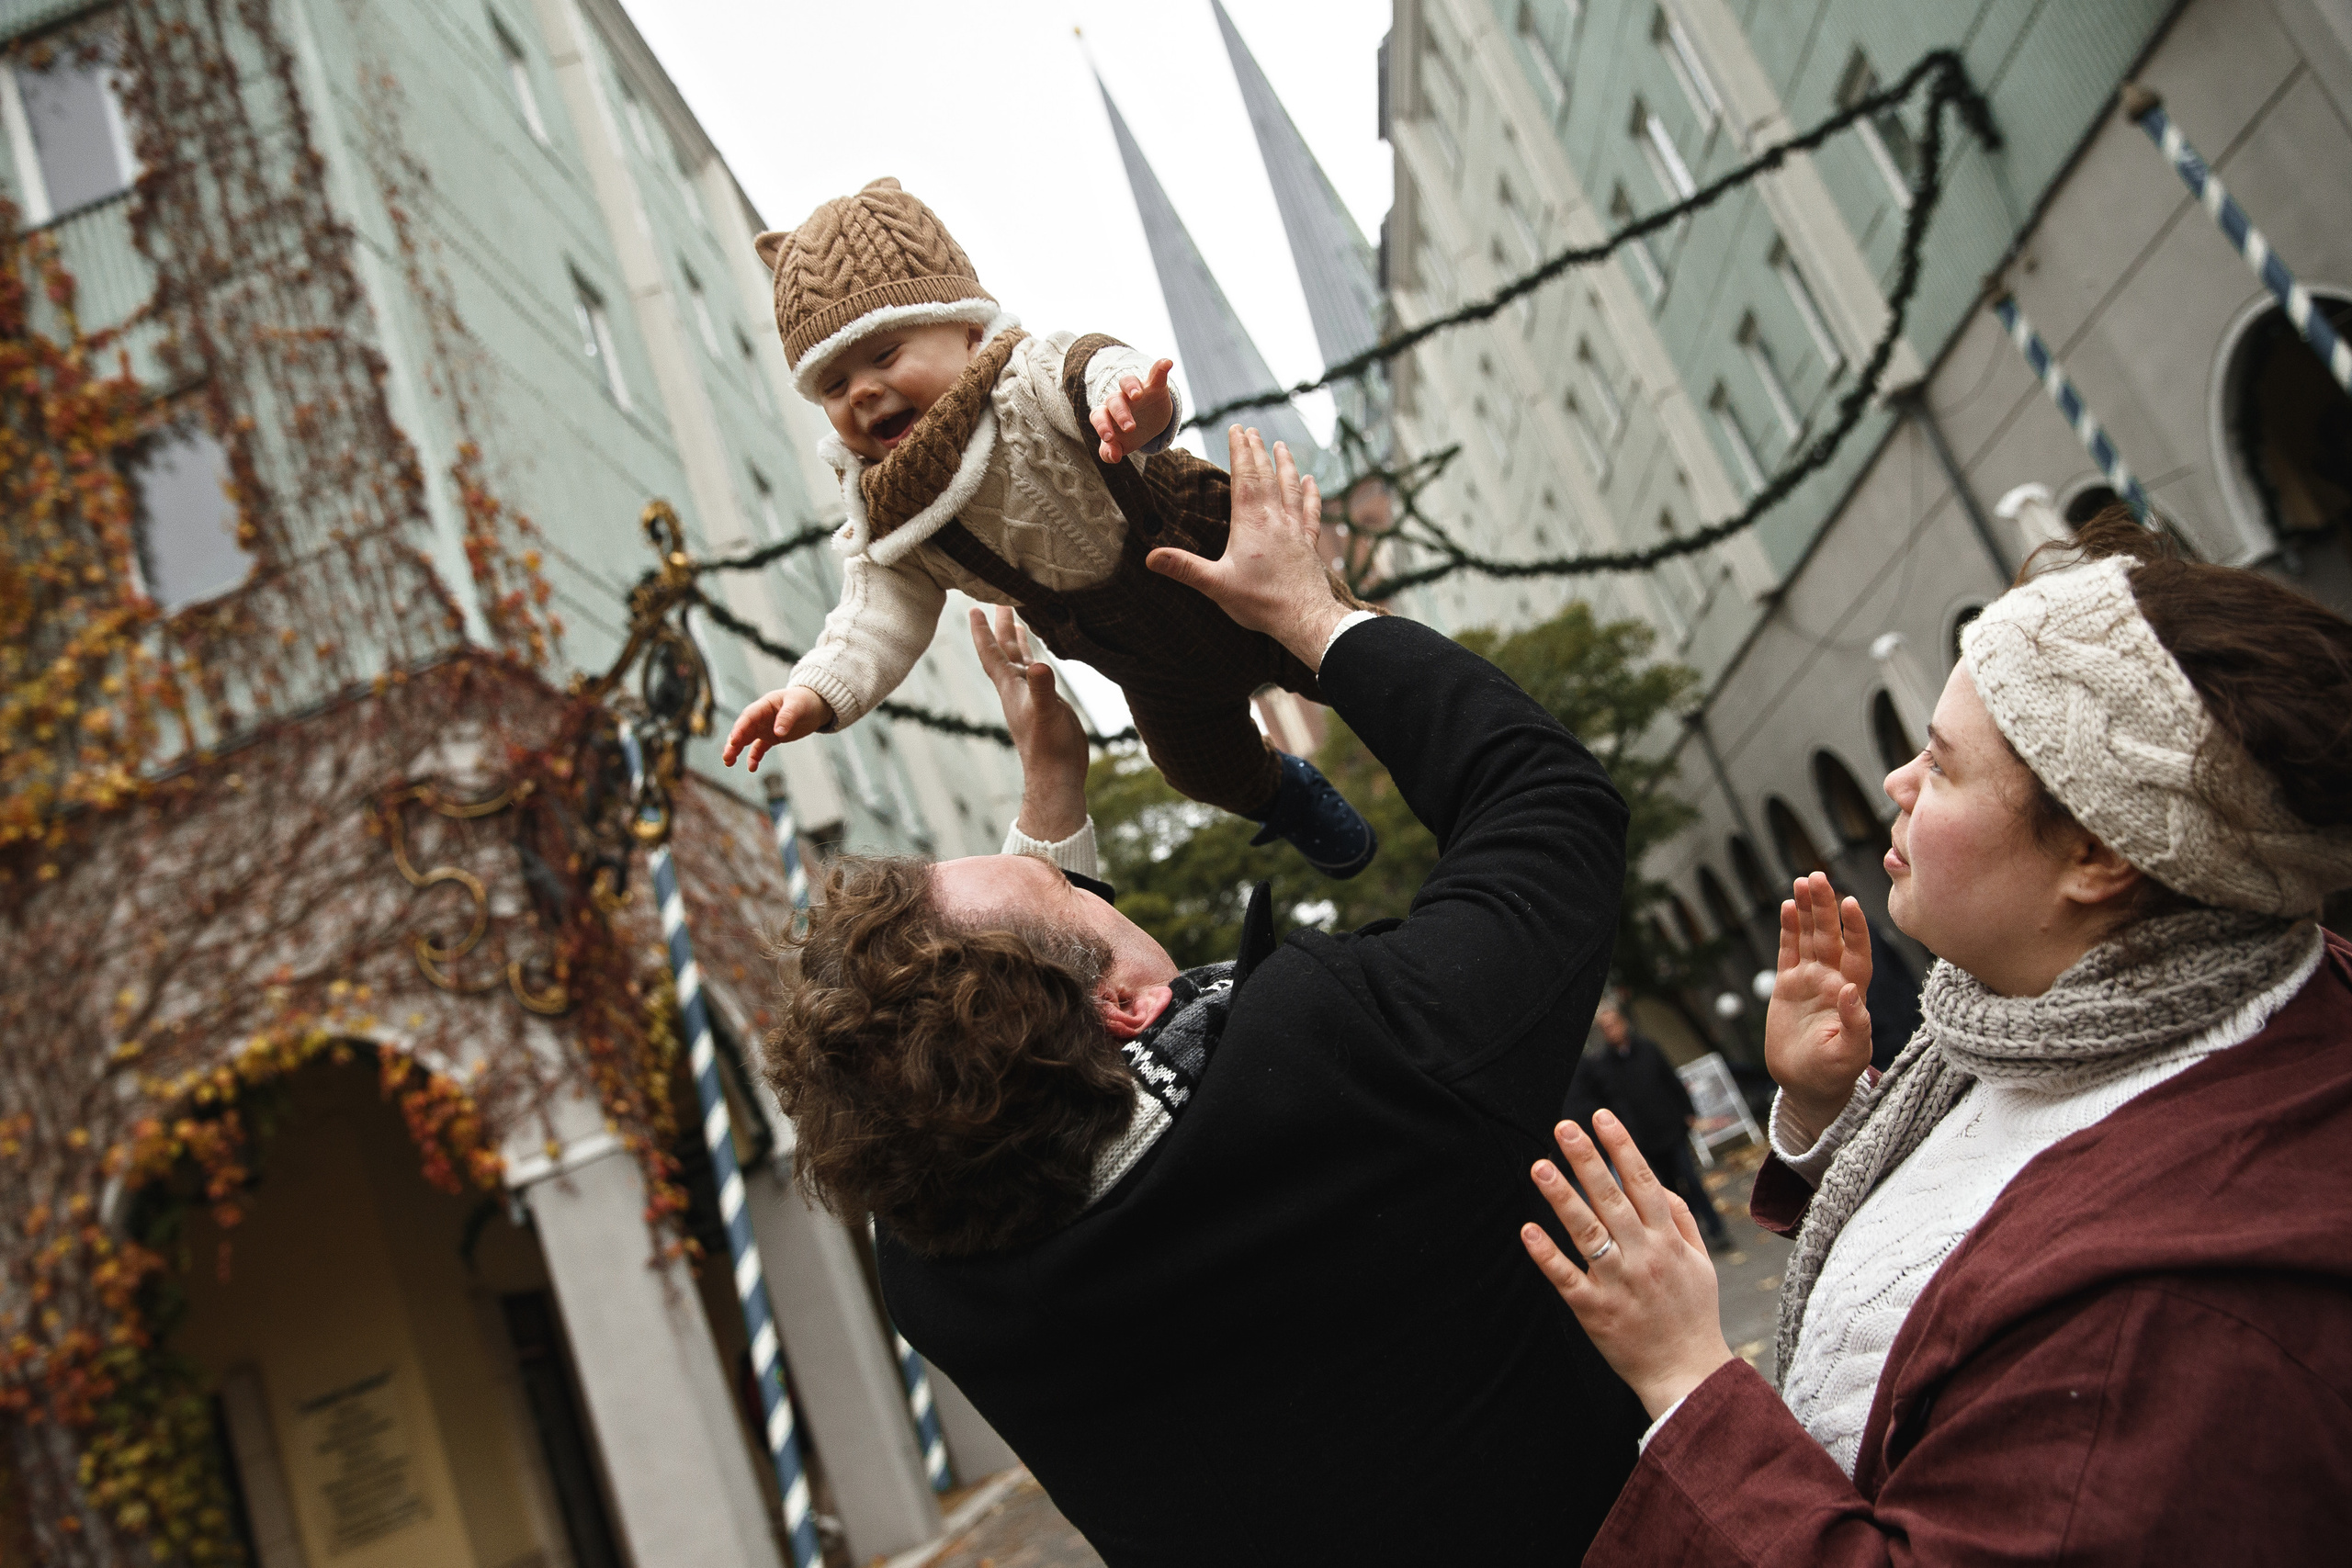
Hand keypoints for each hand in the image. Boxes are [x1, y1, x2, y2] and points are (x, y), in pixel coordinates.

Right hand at [723, 686, 833, 772]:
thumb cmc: (805, 700)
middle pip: (743, 730)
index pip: (748, 717)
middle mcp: (761, 717)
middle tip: (726, 757)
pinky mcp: (771, 738)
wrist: (815, 705)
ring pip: (746, 740)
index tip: (734, 740)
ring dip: (737, 751)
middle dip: (733, 743)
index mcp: (765, 705)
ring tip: (729, 763)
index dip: (740, 728)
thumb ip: (787, 717)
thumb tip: (777, 733)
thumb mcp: (798, 706)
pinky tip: (752, 767)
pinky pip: (759, 749)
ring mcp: (765, 728)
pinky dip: (754, 757)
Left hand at [968, 606, 1089, 840]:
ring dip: (1016, 640)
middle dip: (1000, 626)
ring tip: (1015, 620)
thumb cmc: (1048, 747)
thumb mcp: (1046, 712)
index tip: (974, 608)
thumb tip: (1039, 665)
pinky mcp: (1045, 704)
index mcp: (1011, 687)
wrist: (1056, 774)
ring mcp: (1031, 697)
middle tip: (999, 599)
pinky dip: (1035, 659)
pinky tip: (1039, 656)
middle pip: (1003, 651)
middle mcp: (1016, 689)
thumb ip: (1042, 688)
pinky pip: (1036, 674)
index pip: (991, 653)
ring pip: (1019, 661)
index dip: (983, 631)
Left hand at [1091, 358, 1174, 461]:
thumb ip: (1110, 452)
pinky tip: (1167, 363)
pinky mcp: (1154, 386)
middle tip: (1130, 428)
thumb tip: (1113, 456)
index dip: (1102, 425)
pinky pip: (1156, 373)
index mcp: (1107, 414)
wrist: (1149, 423)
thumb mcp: (1120, 445)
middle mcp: (1119, 399)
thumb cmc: (1128, 434)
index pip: (1098, 415)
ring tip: (1137, 395)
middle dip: (1120, 413)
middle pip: (1114, 400)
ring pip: (1127, 381)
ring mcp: (1136, 391)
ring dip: (1131, 387)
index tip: (1110, 438)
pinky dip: (1161, 367)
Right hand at [1146, 428, 1347, 668]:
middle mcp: (1275, 518)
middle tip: (1252, 430)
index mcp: (1251, 522)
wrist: (1305, 618)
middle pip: (1266, 475)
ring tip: (1280, 446)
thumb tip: (1151, 557)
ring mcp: (1295, 529)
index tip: (1236, 429)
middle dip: (1257, 451)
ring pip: (1291, 487)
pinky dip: (1311, 493)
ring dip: (1285, 464)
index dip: (1239, 450)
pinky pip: (1311, 511)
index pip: (1244, 476)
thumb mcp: (1216, 585)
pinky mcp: (1309, 544)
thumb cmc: (1261, 602)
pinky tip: (1311, 481)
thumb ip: (1184, 568)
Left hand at [1522, 1112, 1732, 1418]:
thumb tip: (1655, 1185)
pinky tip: (1528, 1229)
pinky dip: (1546, 1253)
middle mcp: (1643, 1256)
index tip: (1601, 1116)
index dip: (1622, 1147)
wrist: (1688, 1375)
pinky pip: (1566, 1277)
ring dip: (1562, 1197)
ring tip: (1540, 1166)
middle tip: (1564, 1127)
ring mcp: (1617, 1283)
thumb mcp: (1700, 1263)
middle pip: (1611, 1199)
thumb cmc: (1693, 1315)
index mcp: (1669, 1241)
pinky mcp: (1594, 1310)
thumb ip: (1680, 1221)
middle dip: (1587, 1159)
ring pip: (1586, 1231)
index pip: (1643, 1183)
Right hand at [1767, 872, 1874, 1146]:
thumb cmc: (1834, 1074)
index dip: (1855, 928)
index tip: (1849, 903)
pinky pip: (1789, 951)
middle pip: (1831, 935)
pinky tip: (1788, 906)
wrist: (1807, 1086)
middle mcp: (1833, 980)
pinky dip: (1789, 929)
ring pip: (1810, 937)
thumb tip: (1853, 992)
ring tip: (1803, 881)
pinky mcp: (1788, 986)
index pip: (1857, 953)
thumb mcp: (1850, 1055)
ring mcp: (1811, 981)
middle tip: (1818, 876)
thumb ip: (1856, 1025)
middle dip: (1826, 906)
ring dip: (1808, 910)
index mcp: (1852, 994)